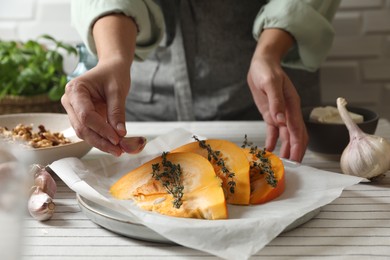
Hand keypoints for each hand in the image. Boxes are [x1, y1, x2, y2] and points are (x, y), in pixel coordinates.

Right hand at [62, 57, 144, 155]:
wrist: (111, 68)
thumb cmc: (113, 74)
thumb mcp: (118, 90)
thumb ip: (117, 112)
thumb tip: (120, 134)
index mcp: (75, 89)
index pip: (86, 116)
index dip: (102, 129)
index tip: (117, 139)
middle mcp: (69, 101)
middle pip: (82, 128)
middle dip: (101, 141)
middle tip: (120, 150)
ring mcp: (73, 110)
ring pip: (84, 133)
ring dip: (101, 143)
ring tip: (119, 150)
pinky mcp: (80, 117)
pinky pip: (89, 132)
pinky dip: (102, 139)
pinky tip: (114, 145)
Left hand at [247, 29, 307, 161]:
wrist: (262, 64)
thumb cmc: (267, 70)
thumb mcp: (270, 83)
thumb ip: (276, 101)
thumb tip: (280, 120)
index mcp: (292, 105)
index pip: (297, 130)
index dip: (298, 146)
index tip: (296, 159)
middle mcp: (289, 112)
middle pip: (296, 136)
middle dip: (295, 151)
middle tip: (291, 167)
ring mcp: (281, 114)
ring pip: (287, 136)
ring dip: (285, 149)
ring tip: (281, 163)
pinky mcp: (271, 115)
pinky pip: (274, 132)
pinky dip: (272, 141)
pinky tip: (269, 151)